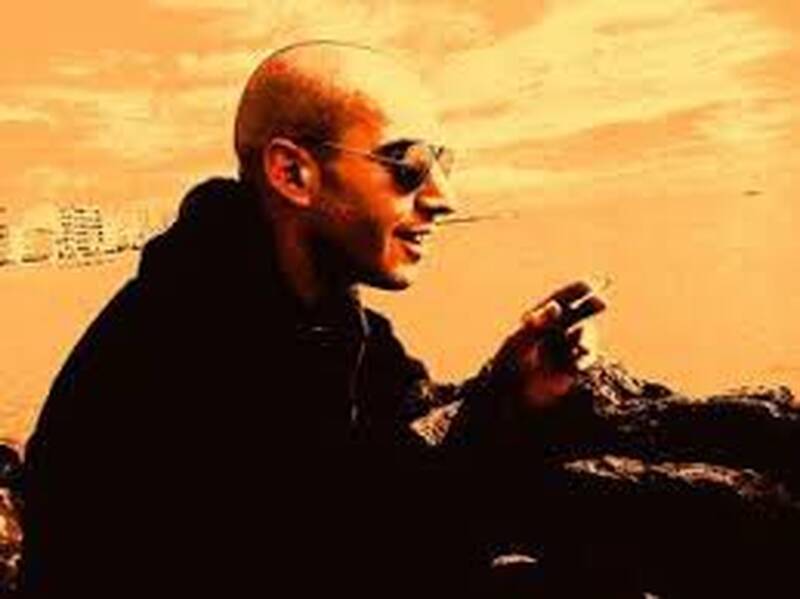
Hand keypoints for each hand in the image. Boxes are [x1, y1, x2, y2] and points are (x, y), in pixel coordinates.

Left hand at [491, 281, 605, 409]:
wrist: (513, 397)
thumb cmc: (510, 365)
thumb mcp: (521, 342)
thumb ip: (539, 324)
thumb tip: (556, 306)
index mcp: (541, 317)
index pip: (563, 298)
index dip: (578, 290)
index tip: (590, 286)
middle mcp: (557, 328)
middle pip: (582, 311)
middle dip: (593, 305)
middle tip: (602, 302)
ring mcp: (566, 346)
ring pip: (586, 334)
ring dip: (587, 336)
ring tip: (581, 346)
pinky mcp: (574, 365)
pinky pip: (586, 356)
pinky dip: (585, 357)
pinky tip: (577, 363)